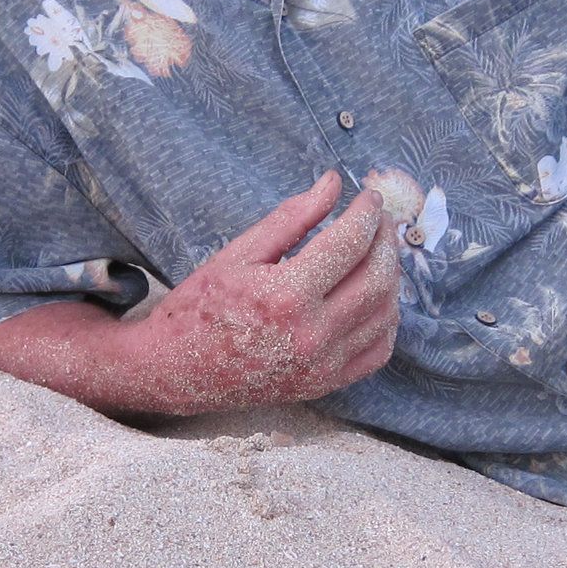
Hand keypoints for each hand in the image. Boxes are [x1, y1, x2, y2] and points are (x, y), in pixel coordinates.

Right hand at [127, 173, 401, 411]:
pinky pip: (378, 351)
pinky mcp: (325, 383)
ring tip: (379, 252)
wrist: (175, 371)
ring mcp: (322, 365)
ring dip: (391, 277)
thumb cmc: (199, 308)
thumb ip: (290, 217)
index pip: (349, 243)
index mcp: (286, 295)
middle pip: (377, 278)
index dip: (366, 214)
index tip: (368, 197)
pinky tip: (377, 297)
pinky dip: (386, 320)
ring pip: (384, 314)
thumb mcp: (238, 253)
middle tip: (380, 220)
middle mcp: (312, 333)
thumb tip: (332, 183)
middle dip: (386, 241)